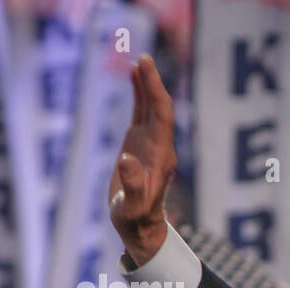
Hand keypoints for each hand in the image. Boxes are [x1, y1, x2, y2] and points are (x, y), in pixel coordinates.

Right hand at [109, 54, 176, 266]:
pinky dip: (139, 95)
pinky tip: (133, 78)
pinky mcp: (139, 144)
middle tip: (144, 57)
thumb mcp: (132, 206)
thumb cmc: (135, 220)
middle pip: (160, 107)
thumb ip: (133, 185)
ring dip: (147, 84)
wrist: (139, 228)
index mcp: (161, 156)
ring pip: (151, 107)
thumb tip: (127, 159)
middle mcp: (160, 146)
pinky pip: (141, 114)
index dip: (155, 91)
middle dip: (153, 82)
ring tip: (139, 61)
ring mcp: (151, 144)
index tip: (146, 68)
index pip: (162, 116)